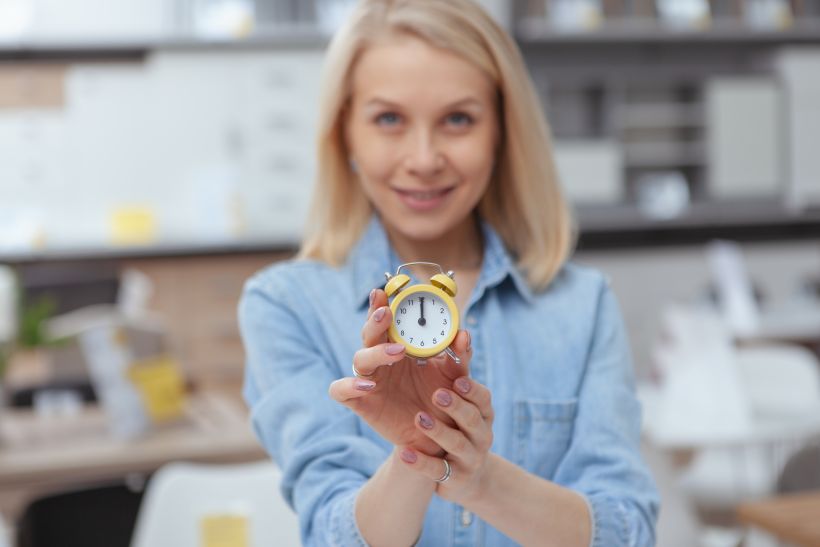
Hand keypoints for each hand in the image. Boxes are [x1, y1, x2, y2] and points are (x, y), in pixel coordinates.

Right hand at [328, 288, 472, 456]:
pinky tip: (368, 384)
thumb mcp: (455, 375)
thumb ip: (459, 354)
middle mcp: (381, 359)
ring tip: (397, 353)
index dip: (383, 304)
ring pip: (359, 358)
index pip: (387, 320)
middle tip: (387, 313)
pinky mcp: (360, 402)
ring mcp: (369, 379)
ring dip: (376, 352)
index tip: (386, 290)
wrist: (439, 435)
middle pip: (369, 333)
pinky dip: (349, 385)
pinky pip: (341, 390)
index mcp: (400, 346)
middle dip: (376, 320)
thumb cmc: (444, 399)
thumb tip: (463, 334)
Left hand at [396, 376, 494, 504]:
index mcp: (482, 411)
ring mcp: (469, 458)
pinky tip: (404, 452)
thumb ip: (458, 368)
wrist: (462, 473)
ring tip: (418, 418)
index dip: (471, 389)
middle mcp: (481, 434)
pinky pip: (437, 471)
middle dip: (456, 407)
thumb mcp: (460, 397)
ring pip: (456, 444)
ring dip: (438, 431)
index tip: (457, 380)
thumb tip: (460, 331)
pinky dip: (420, 462)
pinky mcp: (453, 478)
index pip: (483, 397)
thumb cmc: (457, 422)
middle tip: (437, 393)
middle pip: (473, 419)